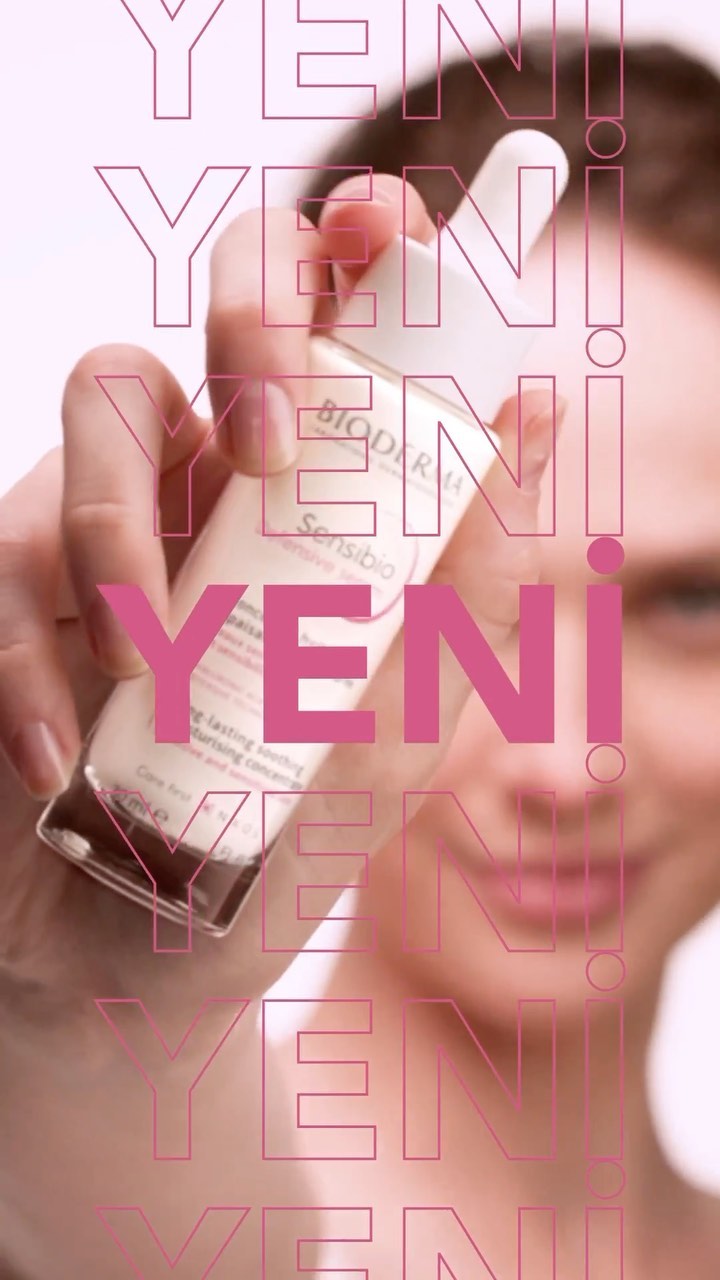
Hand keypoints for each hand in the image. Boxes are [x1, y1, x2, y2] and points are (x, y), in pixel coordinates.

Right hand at [0, 176, 562, 1043]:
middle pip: (219, 299)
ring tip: (145, 669)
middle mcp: (212, 480)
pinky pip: (4, 557)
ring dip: (122, 533)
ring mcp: (106, 519)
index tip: (391, 239)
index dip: (363, 244)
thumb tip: (536, 412)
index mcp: (320, 500)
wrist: (134, 958)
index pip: (344, 318)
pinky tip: (64, 762)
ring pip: (98, 409)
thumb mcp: (405, 727)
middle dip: (250, 330)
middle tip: (277, 448)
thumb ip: (470, 586)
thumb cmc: (280, 841)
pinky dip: (35, 658)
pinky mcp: (7, 585)